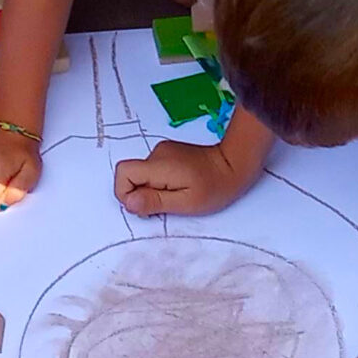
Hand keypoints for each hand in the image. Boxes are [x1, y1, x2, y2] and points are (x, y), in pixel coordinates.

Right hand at [114, 138, 251, 217]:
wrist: (234, 165)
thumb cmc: (215, 187)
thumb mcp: (185, 202)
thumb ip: (155, 202)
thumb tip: (128, 203)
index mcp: (159, 165)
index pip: (123, 173)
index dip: (126, 193)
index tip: (145, 206)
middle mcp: (157, 154)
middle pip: (130, 174)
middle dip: (141, 194)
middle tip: (165, 204)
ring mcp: (163, 151)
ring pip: (142, 174)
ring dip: (152, 189)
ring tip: (176, 195)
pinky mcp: (169, 153)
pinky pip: (152, 171)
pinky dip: (159, 183)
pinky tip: (179, 187)